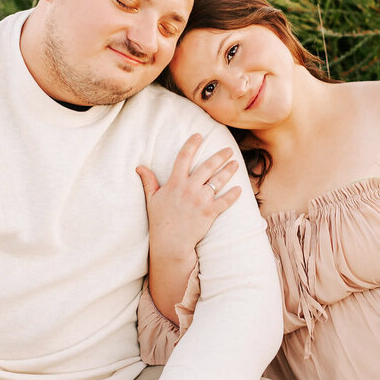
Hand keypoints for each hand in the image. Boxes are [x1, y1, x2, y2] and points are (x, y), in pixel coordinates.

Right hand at [136, 133, 241, 259]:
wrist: (170, 243)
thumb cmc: (160, 221)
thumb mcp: (152, 199)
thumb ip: (148, 181)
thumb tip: (140, 167)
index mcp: (175, 183)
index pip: (184, 157)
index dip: (192, 144)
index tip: (199, 135)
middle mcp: (189, 188)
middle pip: (207, 166)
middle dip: (220, 156)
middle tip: (228, 149)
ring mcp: (200, 200)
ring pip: (218, 181)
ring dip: (229, 171)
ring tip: (236, 163)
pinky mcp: (210, 213)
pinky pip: (225, 201)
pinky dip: (233, 195)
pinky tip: (240, 189)